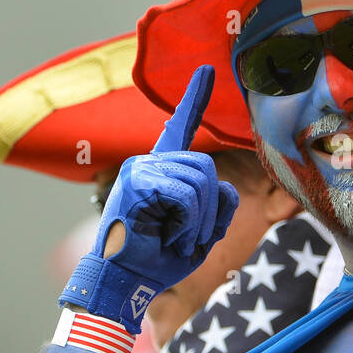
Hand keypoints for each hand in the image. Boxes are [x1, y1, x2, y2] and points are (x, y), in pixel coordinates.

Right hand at [58, 66, 238, 333]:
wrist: (127, 281)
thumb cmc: (160, 258)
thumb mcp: (202, 230)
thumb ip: (217, 203)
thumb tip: (224, 187)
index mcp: (163, 170)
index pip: (180, 126)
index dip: (195, 98)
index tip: (206, 70)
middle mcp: (149, 162)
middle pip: (207, 169)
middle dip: (210, 211)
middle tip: (190, 237)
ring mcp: (140, 170)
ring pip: (200, 183)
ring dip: (199, 222)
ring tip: (178, 239)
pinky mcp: (138, 183)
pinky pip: (186, 197)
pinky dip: (187, 224)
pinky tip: (168, 236)